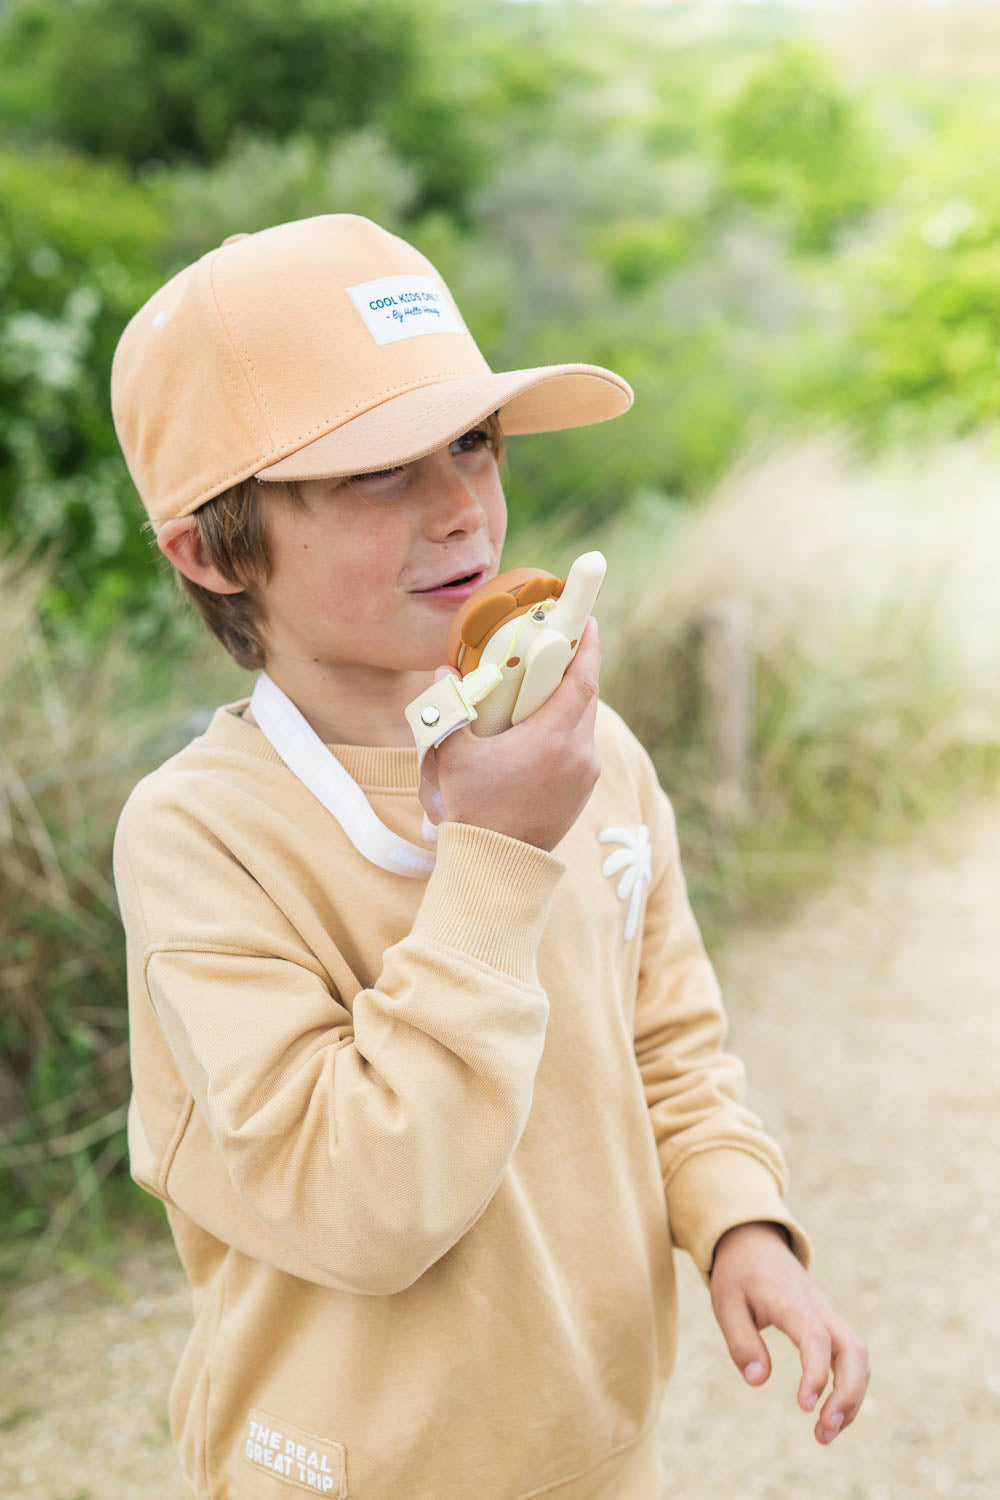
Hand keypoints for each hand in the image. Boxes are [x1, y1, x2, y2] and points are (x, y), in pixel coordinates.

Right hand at [419, 615, 601, 852]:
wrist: (498, 864)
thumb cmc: (475, 809)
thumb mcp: (454, 755)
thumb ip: (450, 709)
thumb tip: (444, 671)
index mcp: (553, 739)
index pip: (583, 679)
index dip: (588, 645)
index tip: (588, 619)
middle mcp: (578, 754)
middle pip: (587, 695)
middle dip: (573, 667)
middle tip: (553, 646)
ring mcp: (585, 773)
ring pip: (585, 720)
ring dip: (569, 698)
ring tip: (540, 687)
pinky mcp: (583, 789)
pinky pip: (581, 744)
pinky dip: (567, 726)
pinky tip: (541, 725)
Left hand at [710, 1221, 869, 1445]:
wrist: (755, 1243)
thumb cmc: (738, 1275)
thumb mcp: (725, 1303)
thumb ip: (741, 1341)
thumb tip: (759, 1381)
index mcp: (789, 1299)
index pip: (815, 1337)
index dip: (816, 1374)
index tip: (804, 1407)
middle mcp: (818, 1307)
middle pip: (854, 1348)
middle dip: (848, 1394)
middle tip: (824, 1432)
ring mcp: (828, 1315)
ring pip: (858, 1355)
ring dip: (852, 1397)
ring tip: (826, 1434)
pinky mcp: (830, 1325)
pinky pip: (851, 1357)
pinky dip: (849, 1388)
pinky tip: (830, 1414)